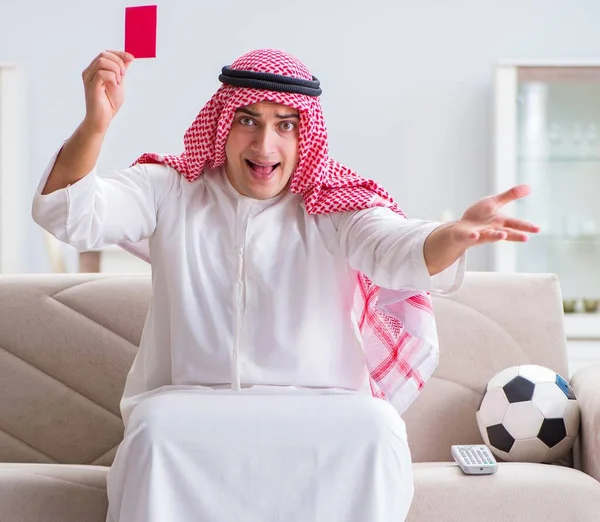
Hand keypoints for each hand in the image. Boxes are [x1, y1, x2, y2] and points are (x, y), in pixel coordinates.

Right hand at [81, 50, 133, 134]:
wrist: (103, 118)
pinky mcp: (91, 85)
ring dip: (115, 69)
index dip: (119, 53)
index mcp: (95, 69)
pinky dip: (112, 77)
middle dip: (118, 62)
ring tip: (119, 81)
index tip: (131, 57)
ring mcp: (89, 78)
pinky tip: (114, 85)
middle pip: (103, 55)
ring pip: (102, 61)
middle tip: (124, 75)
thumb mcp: (120, 83)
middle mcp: (89, 71)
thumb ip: (122, 70)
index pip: (106, 53)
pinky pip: (102, 73)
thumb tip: (128, 58)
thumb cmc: (109, 103)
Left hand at [423, 184, 538, 275]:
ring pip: (489, 236)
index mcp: (500, 222)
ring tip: (502, 236)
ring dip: (496, 236)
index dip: (526, 226)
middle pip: (506, 233)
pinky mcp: (468, 235)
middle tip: (526, 238)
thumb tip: (529, 187)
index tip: (538, 229)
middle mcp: (493, 229)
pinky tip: (474, 235)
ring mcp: (481, 233)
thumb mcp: (494, 203)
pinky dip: (472, 236)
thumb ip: (509, 196)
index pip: (515, 224)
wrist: (460, 228)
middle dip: (515, 235)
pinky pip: (470, 236)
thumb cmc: (478, 217)